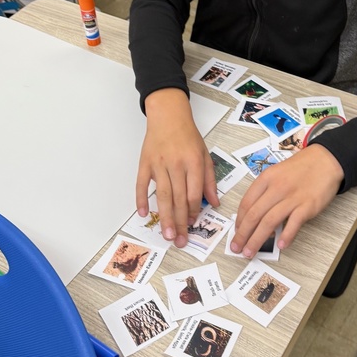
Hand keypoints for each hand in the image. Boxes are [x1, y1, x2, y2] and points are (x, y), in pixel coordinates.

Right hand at [136, 88, 218, 248]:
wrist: (168, 115)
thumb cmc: (188, 136)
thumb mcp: (205, 154)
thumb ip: (209, 179)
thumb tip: (215, 202)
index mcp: (193, 162)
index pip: (194, 193)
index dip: (194, 212)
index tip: (193, 225)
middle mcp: (176, 164)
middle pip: (178, 199)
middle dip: (180, 222)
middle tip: (179, 241)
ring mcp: (158, 164)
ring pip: (161, 195)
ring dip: (164, 217)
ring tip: (166, 235)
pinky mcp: (145, 163)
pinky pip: (141, 184)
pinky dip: (141, 199)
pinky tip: (144, 214)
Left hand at [230, 144, 343, 257]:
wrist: (326, 160)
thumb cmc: (301, 167)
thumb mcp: (276, 172)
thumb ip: (265, 191)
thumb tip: (256, 214)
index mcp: (266, 179)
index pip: (246, 203)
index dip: (239, 221)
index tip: (237, 232)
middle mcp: (276, 188)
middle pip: (254, 215)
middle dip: (243, 235)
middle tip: (237, 248)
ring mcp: (292, 197)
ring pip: (269, 222)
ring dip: (257, 240)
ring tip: (250, 252)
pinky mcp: (308, 205)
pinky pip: (293, 223)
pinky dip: (286, 236)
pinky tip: (280, 246)